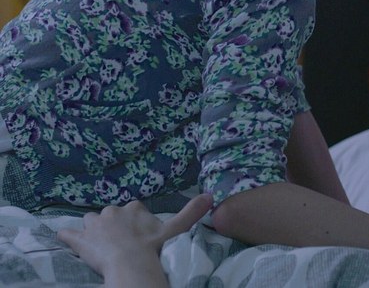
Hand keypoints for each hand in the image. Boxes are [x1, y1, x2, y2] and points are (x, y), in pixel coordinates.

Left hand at [57, 194, 211, 283]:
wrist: (131, 263)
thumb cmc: (153, 247)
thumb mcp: (175, 229)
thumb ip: (191, 212)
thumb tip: (211, 195)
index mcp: (133, 207)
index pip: (132, 210)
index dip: (134, 223)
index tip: (139, 235)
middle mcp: (112, 210)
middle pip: (111, 215)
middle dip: (114, 226)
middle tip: (123, 244)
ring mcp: (94, 224)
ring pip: (91, 221)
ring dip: (94, 231)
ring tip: (102, 246)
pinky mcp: (79, 239)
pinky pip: (68, 233)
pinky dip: (67, 236)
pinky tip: (67, 239)